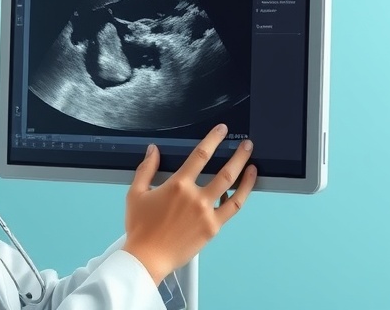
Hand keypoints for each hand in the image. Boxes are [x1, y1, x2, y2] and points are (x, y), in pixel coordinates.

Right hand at [122, 123, 256, 284]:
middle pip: (226, 172)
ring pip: (234, 191)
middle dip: (239, 156)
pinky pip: (230, 210)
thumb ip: (146, 169)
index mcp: (178, 186)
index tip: (222, 131)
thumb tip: (153, 150)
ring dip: (246, 177)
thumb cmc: (140, 229)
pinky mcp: (212, 229)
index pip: (201, 155)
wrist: (147, 257)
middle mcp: (196, 198)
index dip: (214, 139)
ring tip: (253, 167)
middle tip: (247, 146)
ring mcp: (207, 214)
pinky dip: (237, 199)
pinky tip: (238, 192)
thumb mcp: (136, 194)